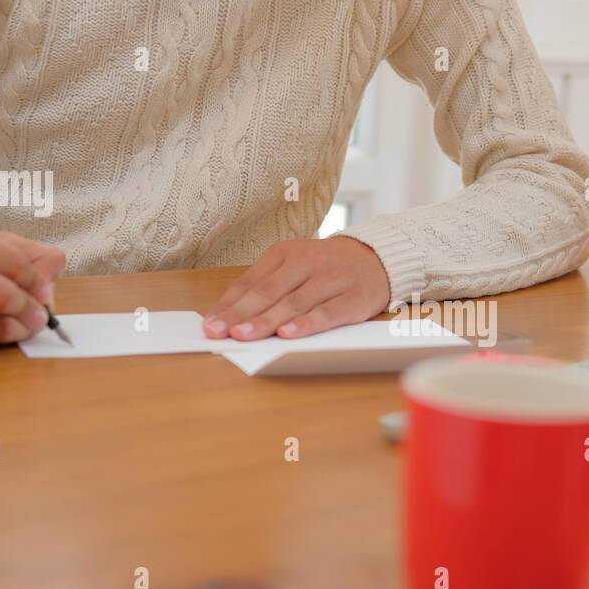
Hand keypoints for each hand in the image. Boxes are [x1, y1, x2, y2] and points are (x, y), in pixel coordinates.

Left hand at [203, 237, 389, 340]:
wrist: (377, 258)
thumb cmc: (327, 268)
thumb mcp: (294, 266)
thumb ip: (266, 287)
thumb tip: (231, 316)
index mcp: (285, 253)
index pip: (250, 281)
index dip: (229, 304)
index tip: (211, 325)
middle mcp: (307, 263)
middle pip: (268, 292)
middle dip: (241, 314)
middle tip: (221, 333)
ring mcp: (331, 280)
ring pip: (294, 303)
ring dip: (267, 321)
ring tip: (246, 335)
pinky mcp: (352, 298)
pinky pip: (327, 313)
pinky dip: (307, 323)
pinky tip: (289, 333)